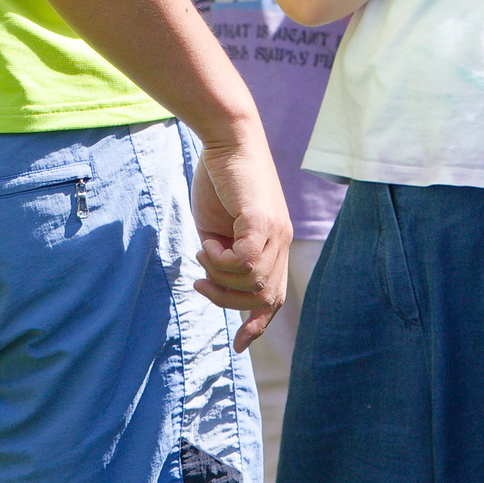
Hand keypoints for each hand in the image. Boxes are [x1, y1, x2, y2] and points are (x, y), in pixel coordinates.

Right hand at [188, 133, 292, 350]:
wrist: (226, 136)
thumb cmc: (219, 178)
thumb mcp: (217, 227)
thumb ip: (222, 256)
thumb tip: (216, 282)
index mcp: (274, 244)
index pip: (274, 296)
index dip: (258, 325)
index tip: (239, 346)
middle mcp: (282, 240)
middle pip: (263, 296)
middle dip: (228, 301)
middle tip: (201, 282)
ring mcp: (275, 230)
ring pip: (253, 281)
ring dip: (220, 276)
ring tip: (202, 253)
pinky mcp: (261, 219)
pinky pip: (246, 260)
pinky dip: (221, 260)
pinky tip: (207, 243)